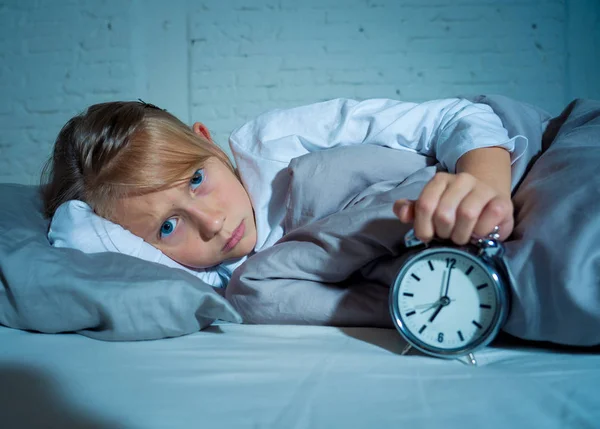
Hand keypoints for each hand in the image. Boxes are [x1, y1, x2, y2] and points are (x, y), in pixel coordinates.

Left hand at [393, 172, 513, 244]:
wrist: (488, 201)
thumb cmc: (454, 209)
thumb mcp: (431, 208)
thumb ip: (411, 210)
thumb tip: (401, 213)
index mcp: (440, 180)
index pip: (425, 205)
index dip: (423, 227)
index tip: (428, 236)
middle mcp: (462, 180)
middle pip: (444, 213)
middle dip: (443, 233)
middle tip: (447, 237)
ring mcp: (483, 189)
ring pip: (466, 215)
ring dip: (461, 235)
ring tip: (461, 237)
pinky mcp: (502, 202)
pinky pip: (487, 220)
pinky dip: (479, 233)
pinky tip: (477, 234)